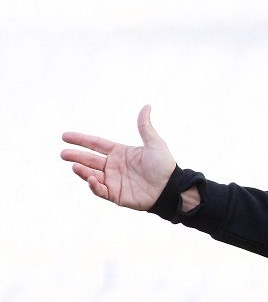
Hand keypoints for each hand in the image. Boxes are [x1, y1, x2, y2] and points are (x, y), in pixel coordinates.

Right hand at [61, 105, 176, 210]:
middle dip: (76, 156)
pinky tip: (91, 179)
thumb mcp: (154, 143)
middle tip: (63, 153)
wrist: (171, 188)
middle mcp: (114, 166)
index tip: (65, 136)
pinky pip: (101, 191)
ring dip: (82, 171)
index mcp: (120, 152)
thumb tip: (146, 106)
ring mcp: (114, 181)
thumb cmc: (164, 166)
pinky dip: (94, 186)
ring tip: (74, 165)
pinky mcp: (117, 195)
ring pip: (92, 175)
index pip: (96, 144)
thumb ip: (145, 126)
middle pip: (90, 159)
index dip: (81, 140)